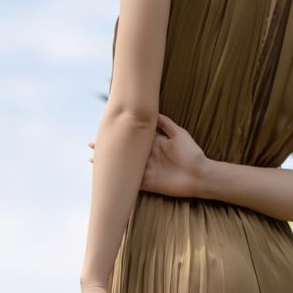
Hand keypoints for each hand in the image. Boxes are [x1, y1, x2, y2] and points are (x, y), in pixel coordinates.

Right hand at [88, 111, 208, 197]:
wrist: (200, 175)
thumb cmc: (192, 154)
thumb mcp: (179, 134)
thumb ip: (165, 124)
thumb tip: (152, 110)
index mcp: (153, 143)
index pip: (132, 137)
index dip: (119, 134)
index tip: (106, 129)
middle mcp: (146, 156)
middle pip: (124, 151)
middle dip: (109, 148)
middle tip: (92, 144)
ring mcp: (145, 170)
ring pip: (123, 165)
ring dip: (109, 163)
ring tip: (93, 159)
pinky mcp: (147, 183)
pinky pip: (129, 180)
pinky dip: (118, 177)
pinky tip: (107, 174)